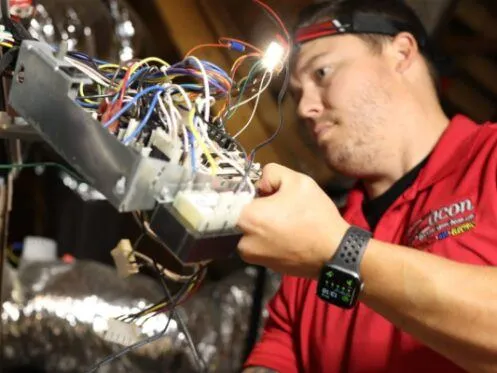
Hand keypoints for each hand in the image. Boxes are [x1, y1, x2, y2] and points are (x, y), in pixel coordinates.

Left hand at [237, 163, 349, 278]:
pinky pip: (258, 245)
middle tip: (277, 206)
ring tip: (284, 222)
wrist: (334, 253)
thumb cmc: (314, 216)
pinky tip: (286, 235)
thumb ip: (271, 173)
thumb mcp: (297, 181)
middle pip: (240, 216)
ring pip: (248, 232)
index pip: (231, 199)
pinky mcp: (263, 266)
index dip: (247, 192)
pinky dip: (267, 239)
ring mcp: (251, 257)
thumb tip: (260, 185)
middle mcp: (241, 240)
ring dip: (260, 225)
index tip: (262, 192)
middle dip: (254, 209)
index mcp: (246, 217)